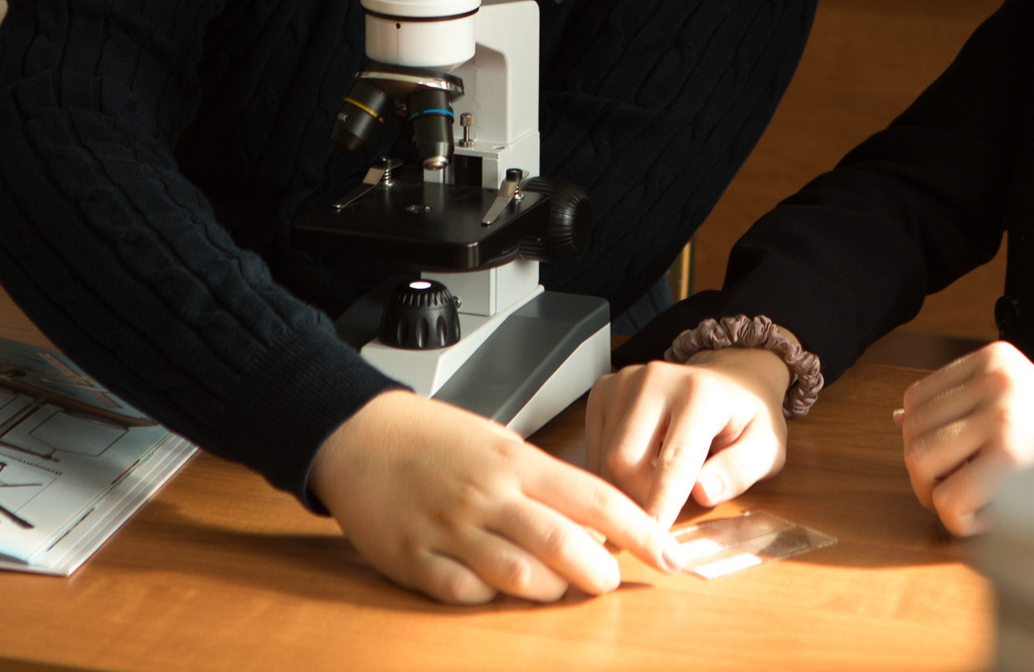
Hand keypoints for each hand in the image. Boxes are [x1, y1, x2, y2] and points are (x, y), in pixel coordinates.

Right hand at [309, 389, 680, 603]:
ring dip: (550, 591)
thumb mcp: (502, 445)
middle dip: (599, 572)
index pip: (595, 497)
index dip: (640, 529)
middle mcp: (489, 495)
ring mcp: (451, 529)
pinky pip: (464, 592)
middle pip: (563, 542)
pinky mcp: (415, 559)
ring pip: (518, 575)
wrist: (361, 435)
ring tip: (558, 588)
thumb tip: (598, 523)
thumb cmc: (437, 440)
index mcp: (517, 461)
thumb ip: (546, 484)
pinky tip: (497, 590)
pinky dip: (490, 598)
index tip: (672, 553)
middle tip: (610, 580)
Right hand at [586, 348, 789, 527]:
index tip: (652, 540)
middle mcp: (657, 379)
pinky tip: (638, 469)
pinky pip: (593, 446)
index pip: (675, 458)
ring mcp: (626, 380)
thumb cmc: (746, 419)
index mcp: (701, 393)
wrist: (730, 380)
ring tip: (655, 486)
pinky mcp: (606, 389)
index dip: (662, 503)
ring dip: (625, 486)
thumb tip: (703, 492)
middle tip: (664, 513)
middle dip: (639, 498)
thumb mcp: (766, 447)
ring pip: (604, 456)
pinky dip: (610, 470)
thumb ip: (739, 470)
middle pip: (624, 459)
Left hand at [897, 341, 1033, 535]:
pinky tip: (991, 517)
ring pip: (919, 464)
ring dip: (938, 496)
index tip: (956, 461)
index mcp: (993, 358)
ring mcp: (1003, 417)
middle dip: (924, 472)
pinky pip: (948, 500)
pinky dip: (960, 520)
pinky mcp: (1011, 460)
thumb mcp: (1011, 401)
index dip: (925, 439)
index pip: (915, 400)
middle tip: (956, 491)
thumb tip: (898, 418)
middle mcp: (996, 379)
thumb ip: (958, 405)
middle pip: (911, 433)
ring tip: (973, 503)